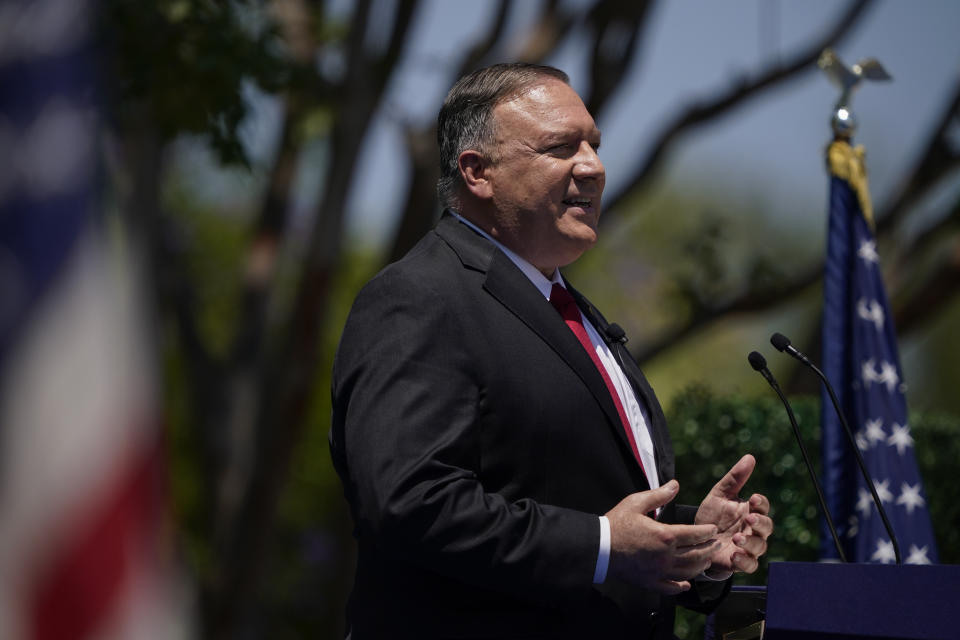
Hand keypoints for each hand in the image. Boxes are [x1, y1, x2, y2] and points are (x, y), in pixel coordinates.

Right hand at [606, 480, 719, 594]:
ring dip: (700, 566)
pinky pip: (671, 587)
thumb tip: (676, 484)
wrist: (599, 547)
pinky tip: (686, 584)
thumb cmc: (617, 523)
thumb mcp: (636, 502)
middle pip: (696, 555)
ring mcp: (659, 571)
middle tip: (715, 544)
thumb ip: (659, 495)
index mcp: (665, 535)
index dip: (707, 531)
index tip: (713, 529)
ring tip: (706, 561)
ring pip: (688, 572)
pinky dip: (681, 586)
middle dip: (709, 549)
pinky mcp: (650, 582)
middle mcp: (666, 556)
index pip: (695, 534)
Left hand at [695, 454, 772, 579]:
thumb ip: (734, 479)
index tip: (752, 498)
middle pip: (767, 527)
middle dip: (760, 522)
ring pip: (760, 547)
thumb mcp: (719, 495)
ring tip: (737, 537)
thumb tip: (750, 457)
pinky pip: (750, 565)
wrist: (696, 539)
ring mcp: (747, 547)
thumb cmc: (712, 516)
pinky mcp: (738, 562)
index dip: (760, 503)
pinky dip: (745, 561)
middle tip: (749, 517)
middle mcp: (752, 530)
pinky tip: (734, 554)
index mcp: (749, 511)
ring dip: (751, 542)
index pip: (762, 506)